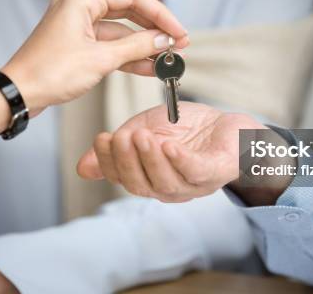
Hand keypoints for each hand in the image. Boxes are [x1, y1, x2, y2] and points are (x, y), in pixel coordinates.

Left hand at [1, 0, 188, 115]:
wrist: (18, 95)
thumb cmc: (50, 72)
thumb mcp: (100, 59)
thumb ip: (136, 47)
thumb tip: (164, 41)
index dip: (161, 14)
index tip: (179, 32)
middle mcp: (81, 7)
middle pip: (129, 12)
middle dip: (155, 30)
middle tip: (179, 45)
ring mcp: (80, 27)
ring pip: (121, 33)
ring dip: (144, 47)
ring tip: (169, 60)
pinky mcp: (79, 45)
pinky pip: (110, 47)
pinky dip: (129, 57)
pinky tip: (151, 68)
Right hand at [77, 102, 265, 201]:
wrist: (229, 126)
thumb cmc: (188, 129)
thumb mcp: (146, 130)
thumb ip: (119, 145)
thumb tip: (82, 166)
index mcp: (150, 178)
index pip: (122, 178)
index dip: (108, 162)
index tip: (101, 138)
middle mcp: (168, 188)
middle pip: (141, 185)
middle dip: (126, 161)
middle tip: (121, 137)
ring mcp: (192, 184)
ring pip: (166, 182)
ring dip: (150, 160)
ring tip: (142, 136)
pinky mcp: (215, 172)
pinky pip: (195, 172)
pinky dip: (180, 161)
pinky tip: (169, 146)